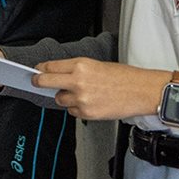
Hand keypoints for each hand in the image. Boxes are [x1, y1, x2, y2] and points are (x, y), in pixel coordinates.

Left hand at [33, 58, 169, 120]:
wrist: (141, 91)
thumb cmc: (124, 77)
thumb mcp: (96, 65)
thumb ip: (75, 70)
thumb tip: (57, 74)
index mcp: (81, 65)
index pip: (50, 67)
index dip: (41, 69)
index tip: (37, 71)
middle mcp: (78, 81)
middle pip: (45, 82)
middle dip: (39, 82)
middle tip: (36, 82)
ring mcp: (81, 99)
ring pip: (59, 99)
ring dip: (65, 97)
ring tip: (82, 94)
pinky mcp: (86, 113)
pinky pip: (72, 111)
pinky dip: (77, 108)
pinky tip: (91, 103)